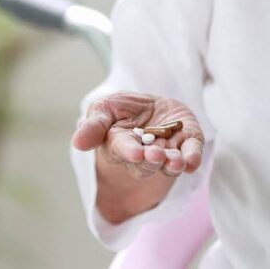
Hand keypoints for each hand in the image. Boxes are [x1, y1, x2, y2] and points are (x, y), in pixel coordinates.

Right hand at [71, 91, 204, 179]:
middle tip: (155, 155)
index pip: (124, 150)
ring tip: (176, 161)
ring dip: (173, 163)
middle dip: (152, 159)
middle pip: (147, 163)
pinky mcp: (187, 142)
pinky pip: (191, 153)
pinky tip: (193, 161)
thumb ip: (93, 125)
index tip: (135, 152)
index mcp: (120, 145)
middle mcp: (145, 154)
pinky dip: (193, 157)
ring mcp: (168, 150)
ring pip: (170, 163)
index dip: (129, 152)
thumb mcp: (104, 109)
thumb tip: (77, 142)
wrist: (150, 105)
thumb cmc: (122, 109)